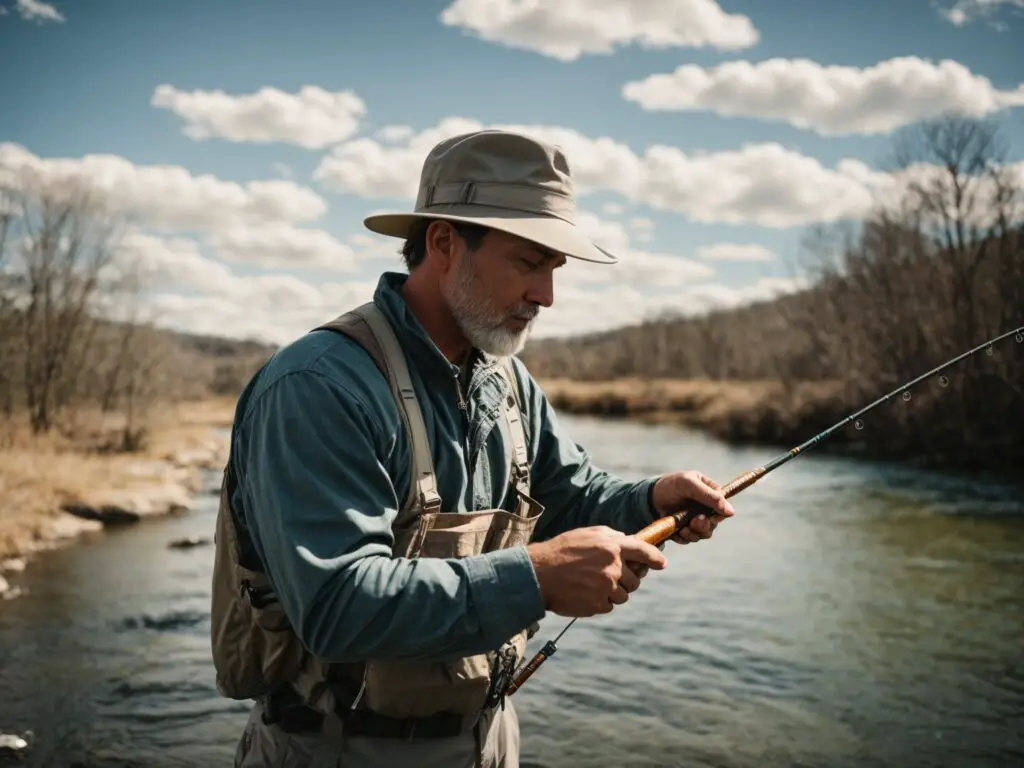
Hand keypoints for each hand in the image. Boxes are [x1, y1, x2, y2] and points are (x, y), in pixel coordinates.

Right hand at [527, 526, 666, 617]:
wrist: (539, 573)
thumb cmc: (561, 551)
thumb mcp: (587, 534)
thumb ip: (611, 537)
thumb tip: (628, 541)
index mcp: (611, 546)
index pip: (642, 551)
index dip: (655, 558)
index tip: (662, 564)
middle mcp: (612, 567)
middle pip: (635, 580)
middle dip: (625, 580)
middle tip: (607, 576)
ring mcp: (606, 587)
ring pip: (623, 596)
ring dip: (612, 592)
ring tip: (591, 584)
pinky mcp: (598, 604)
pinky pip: (608, 606)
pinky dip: (600, 602)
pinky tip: (584, 593)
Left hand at [651, 470, 734, 544]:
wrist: (649, 497)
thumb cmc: (670, 485)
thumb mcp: (689, 484)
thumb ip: (709, 496)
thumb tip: (730, 512)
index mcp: (709, 493)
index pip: (722, 508)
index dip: (719, 515)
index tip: (710, 517)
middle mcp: (704, 508)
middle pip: (713, 523)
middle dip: (704, 525)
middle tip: (694, 521)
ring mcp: (694, 519)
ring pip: (703, 534)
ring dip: (694, 533)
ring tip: (684, 528)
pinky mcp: (684, 529)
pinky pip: (689, 539)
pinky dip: (684, 537)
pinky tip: (676, 531)